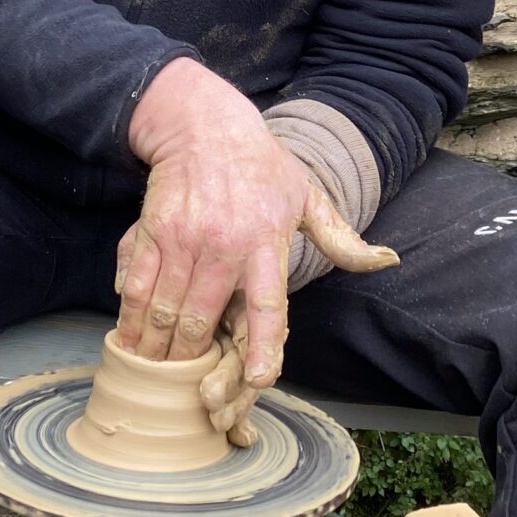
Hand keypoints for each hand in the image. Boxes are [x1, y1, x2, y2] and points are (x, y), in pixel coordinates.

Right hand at [119, 63, 400, 432]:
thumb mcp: (308, 197)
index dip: (263, 345)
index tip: (259, 381)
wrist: (206, 125)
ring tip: (155, 377)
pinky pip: (137, 286)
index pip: (267, 304)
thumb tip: (386, 260)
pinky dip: (132, 319)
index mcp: (265, 242)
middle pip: (203, 319)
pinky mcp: (152, 232)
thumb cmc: (262, 167)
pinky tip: (129, 342)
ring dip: (159, 349)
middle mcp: (223, 245)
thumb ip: (341, 239)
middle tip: (190, 391)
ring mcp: (183, 239)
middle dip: (193, 362)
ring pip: (166, 309)